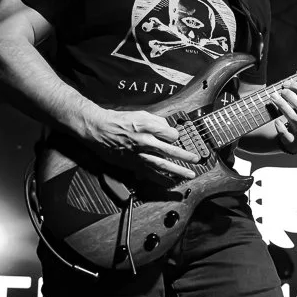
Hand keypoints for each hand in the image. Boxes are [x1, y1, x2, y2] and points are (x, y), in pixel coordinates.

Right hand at [84, 109, 200, 183]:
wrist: (99, 130)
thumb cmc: (120, 120)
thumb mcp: (141, 114)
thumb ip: (157, 121)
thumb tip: (169, 128)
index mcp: (147, 128)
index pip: (171, 134)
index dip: (176, 136)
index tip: (176, 137)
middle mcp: (144, 142)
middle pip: (170, 151)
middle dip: (185, 156)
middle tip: (197, 160)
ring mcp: (138, 155)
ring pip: (161, 165)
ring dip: (177, 171)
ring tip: (190, 175)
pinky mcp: (132, 164)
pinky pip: (148, 174)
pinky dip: (160, 179)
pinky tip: (170, 183)